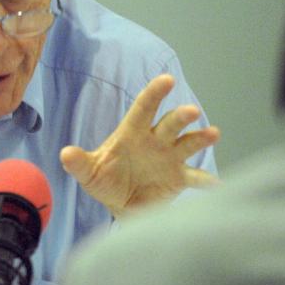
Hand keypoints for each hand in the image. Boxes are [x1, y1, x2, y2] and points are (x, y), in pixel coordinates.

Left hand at [59, 74, 219, 216]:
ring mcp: (170, 158)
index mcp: (133, 133)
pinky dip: (207, 182)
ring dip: (201, 138)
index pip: (144, 108)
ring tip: (213, 134)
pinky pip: (195, 178)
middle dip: (181, 117)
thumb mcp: (90, 173)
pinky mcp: (180, 177)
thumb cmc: (105, 181)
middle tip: (192, 111)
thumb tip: (65, 154)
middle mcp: (156, 141)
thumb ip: (79, 164)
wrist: (121, 205)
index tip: (166, 80)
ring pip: (188, 143)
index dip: (154, 93)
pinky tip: (218, 185)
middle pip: (170, 124)